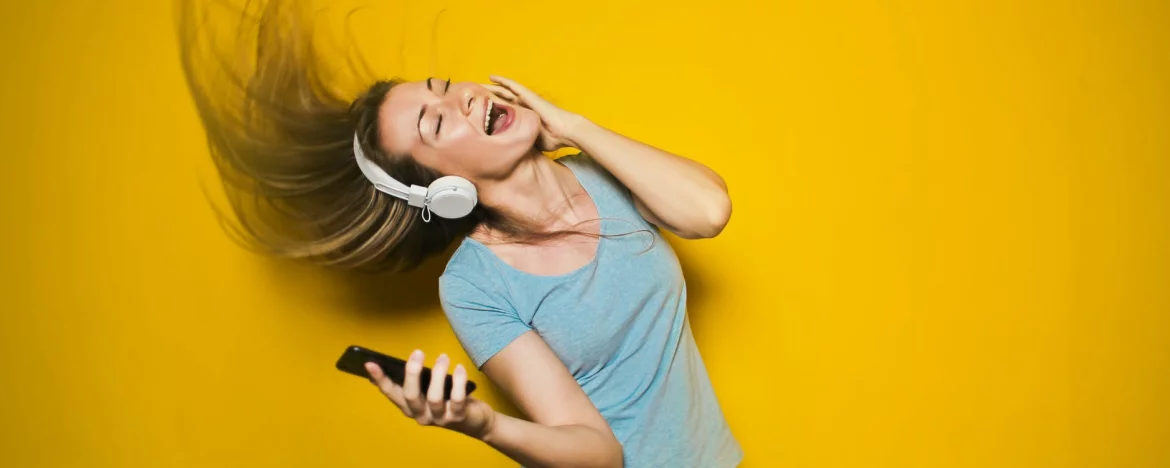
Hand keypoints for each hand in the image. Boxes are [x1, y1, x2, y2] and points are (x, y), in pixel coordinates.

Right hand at [365, 350, 495, 439]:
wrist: (476, 421)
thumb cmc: (449, 400)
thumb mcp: (430, 390)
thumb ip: (419, 381)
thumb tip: (409, 360)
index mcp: (410, 407)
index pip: (391, 393)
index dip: (380, 379)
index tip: (370, 363)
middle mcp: (421, 415)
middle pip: (410, 396)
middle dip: (412, 372)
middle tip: (418, 352)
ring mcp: (439, 418)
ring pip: (434, 397)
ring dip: (438, 374)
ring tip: (443, 357)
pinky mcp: (459, 417)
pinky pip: (457, 399)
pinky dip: (458, 381)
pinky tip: (459, 368)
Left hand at [485, 75, 586, 151]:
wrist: (564, 132)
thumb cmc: (551, 139)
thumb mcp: (529, 143)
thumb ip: (520, 144)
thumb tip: (510, 156)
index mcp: (522, 117)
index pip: (503, 112)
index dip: (491, 110)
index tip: (478, 112)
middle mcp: (522, 106)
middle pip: (501, 99)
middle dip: (487, 97)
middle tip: (472, 96)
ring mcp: (525, 100)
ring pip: (504, 91)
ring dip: (491, 87)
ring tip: (477, 84)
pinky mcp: (528, 96)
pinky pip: (513, 86)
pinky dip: (502, 81)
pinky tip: (492, 77)